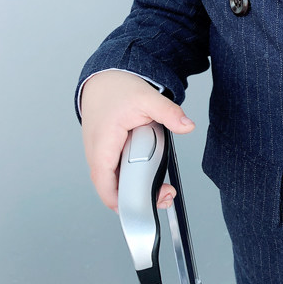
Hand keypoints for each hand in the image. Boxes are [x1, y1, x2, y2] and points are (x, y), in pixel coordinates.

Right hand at [80, 70, 194, 211]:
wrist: (104, 77)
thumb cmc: (117, 87)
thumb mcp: (147, 98)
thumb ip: (169, 113)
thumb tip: (187, 126)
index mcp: (103, 143)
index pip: (105, 184)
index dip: (122, 202)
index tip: (145, 206)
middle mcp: (95, 152)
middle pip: (110, 188)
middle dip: (135, 198)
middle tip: (163, 194)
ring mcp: (97, 152)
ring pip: (112, 180)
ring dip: (132, 187)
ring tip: (159, 188)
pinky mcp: (103, 150)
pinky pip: (113, 171)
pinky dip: (128, 176)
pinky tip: (145, 174)